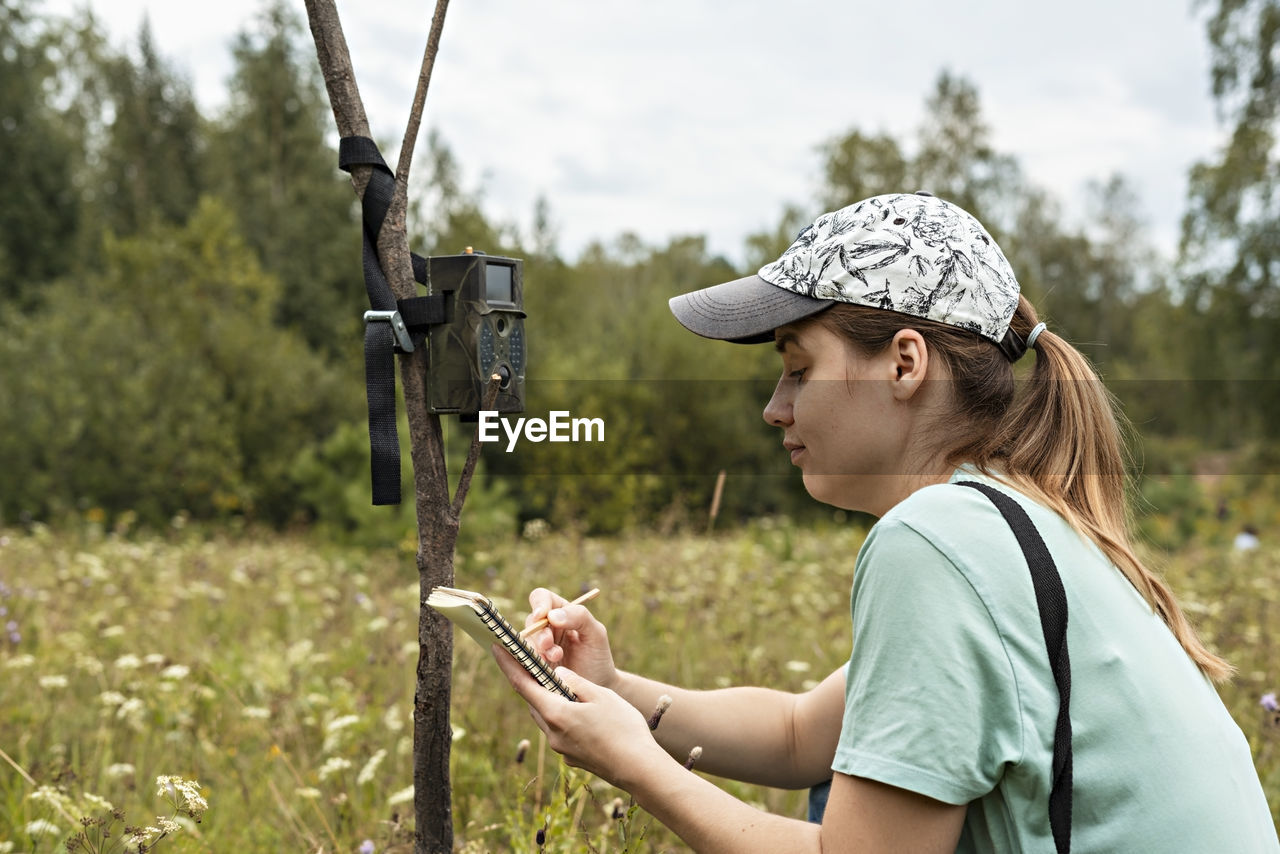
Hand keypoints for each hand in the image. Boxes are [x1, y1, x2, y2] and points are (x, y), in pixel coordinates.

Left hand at [492, 644, 661, 788]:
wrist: (639, 770)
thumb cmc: (623, 728)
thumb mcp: (600, 695)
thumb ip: (575, 682)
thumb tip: (557, 673)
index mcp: (555, 713)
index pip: (523, 684)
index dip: (508, 664)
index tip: (495, 646)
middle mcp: (552, 733)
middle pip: (533, 701)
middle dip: (529, 681)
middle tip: (528, 661)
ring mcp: (561, 748)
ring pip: (546, 716)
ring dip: (546, 699)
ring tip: (555, 684)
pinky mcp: (572, 756)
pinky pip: (559, 730)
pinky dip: (561, 715)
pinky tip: (577, 709)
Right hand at [524, 587, 617, 688]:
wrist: (597, 686)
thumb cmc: (597, 657)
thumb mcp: (596, 634)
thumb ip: (579, 617)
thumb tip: (551, 615)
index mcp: (561, 612)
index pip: (542, 597)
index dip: (539, 604)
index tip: (542, 616)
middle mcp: (546, 627)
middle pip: (531, 621)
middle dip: (540, 633)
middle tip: (549, 646)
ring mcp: (537, 646)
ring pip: (525, 641)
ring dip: (538, 650)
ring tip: (556, 658)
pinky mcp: (532, 664)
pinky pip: (522, 659)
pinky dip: (532, 662)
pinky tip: (547, 669)